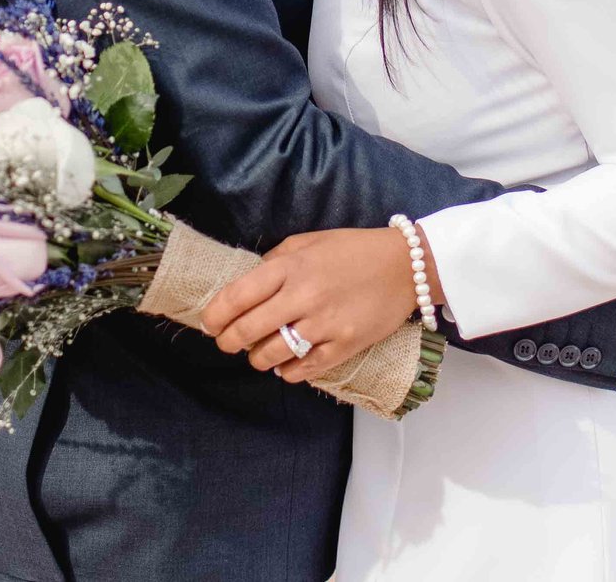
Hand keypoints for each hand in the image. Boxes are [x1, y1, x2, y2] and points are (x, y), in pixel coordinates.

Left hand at [198, 227, 418, 383]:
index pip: (237, 296)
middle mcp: (303, 296)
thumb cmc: (353, 249)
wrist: (406, 265)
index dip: (215, 315)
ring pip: (272, 354)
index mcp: (289, 267)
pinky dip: (288, 373)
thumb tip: (249, 285)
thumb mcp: (308, 242)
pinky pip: (304, 370)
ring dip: (257, 358)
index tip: (209, 323)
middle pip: (248, 330)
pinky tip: (284, 366)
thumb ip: (276, 261)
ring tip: (257, 355)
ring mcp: (325, 323)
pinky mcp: (345, 345)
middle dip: (229, 341)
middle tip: (226, 343)